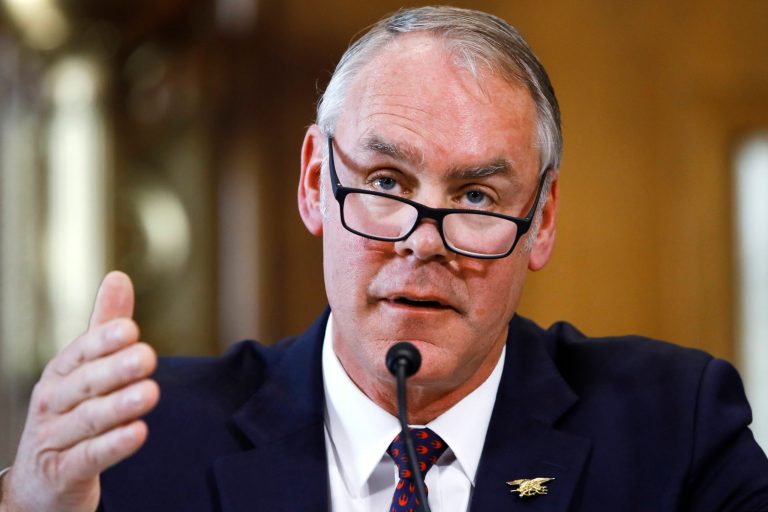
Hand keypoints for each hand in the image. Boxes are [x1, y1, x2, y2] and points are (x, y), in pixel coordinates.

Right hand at [0, 272, 158, 511]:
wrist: (40, 481)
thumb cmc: (70, 413)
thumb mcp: (83, 370)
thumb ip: (103, 328)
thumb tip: (118, 276)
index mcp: (60, 373)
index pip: (80, 353)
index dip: (103, 341)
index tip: (130, 329)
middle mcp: (54, 403)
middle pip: (86, 384)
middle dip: (116, 369)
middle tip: (148, 356)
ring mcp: (55, 439)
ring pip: (89, 420)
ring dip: (120, 406)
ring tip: (151, 393)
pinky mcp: (64, 472)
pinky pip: (90, 457)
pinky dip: (114, 445)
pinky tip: (139, 433)